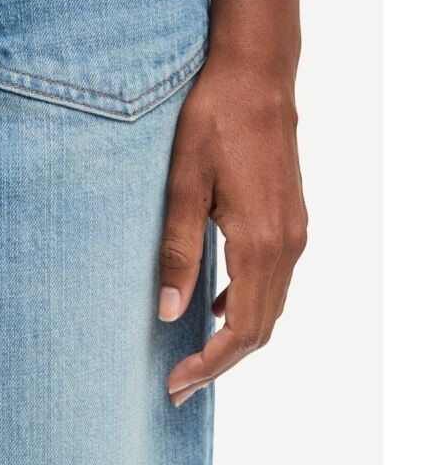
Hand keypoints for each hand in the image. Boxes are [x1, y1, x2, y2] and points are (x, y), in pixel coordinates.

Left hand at [158, 51, 307, 405]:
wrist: (256, 78)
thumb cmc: (213, 122)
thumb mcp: (183, 184)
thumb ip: (178, 251)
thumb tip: (170, 313)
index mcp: (258, 242)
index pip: (241, 330)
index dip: (210, 366)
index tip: (176, 386)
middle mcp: (286, 244)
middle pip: (261, 328)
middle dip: (222, 362)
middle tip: (180, 384)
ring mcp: (294, 230)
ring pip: (272, 306)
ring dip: (237, 336)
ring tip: (195, 353)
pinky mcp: (291, 217)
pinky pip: (276, 279)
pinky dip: (250, 303)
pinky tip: (217, 300)